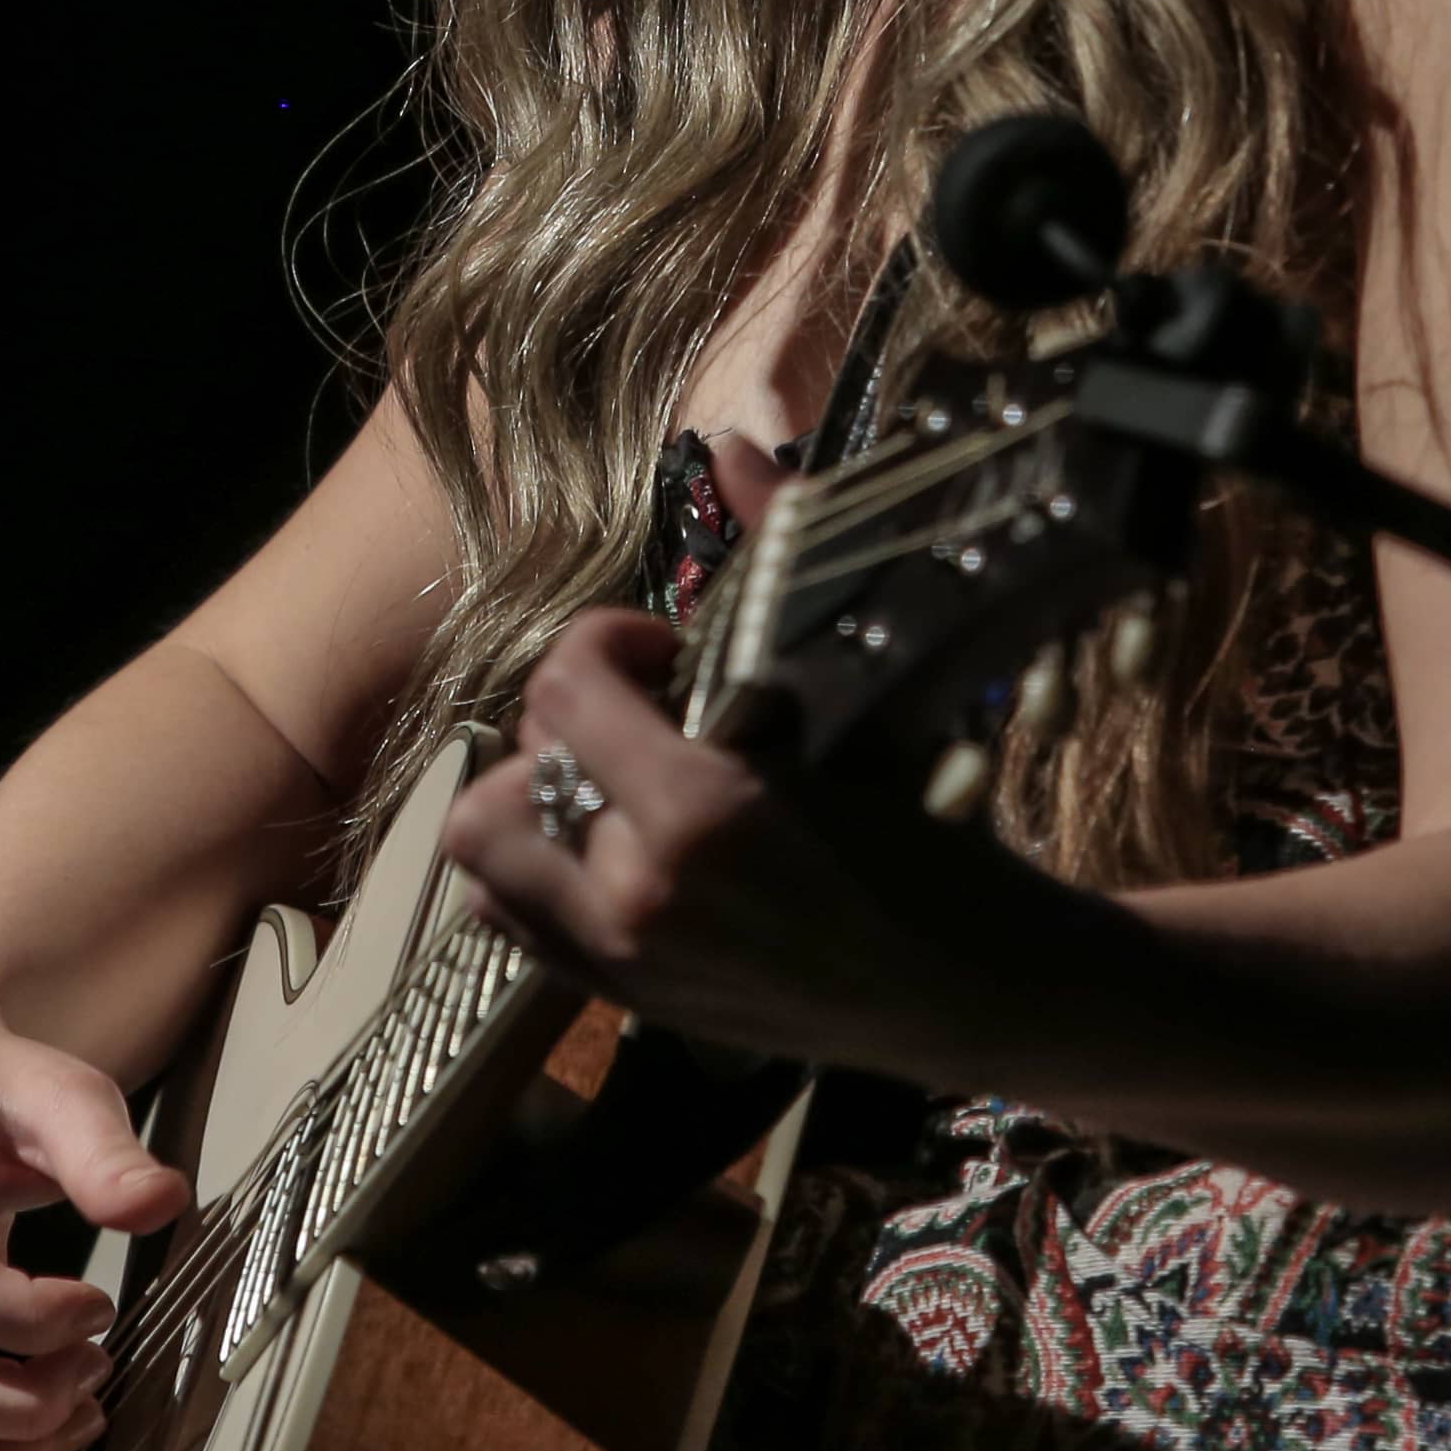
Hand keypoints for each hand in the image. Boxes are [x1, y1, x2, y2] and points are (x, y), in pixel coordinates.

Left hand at [439, 577, 1084, 1083]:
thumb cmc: (927, 844)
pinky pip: (509, 920)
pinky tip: (604, 843)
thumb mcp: (854, 700)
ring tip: (607, 782)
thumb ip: (778, 560)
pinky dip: (533, 869)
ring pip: (484, 852)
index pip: (567, 688)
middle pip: (506, 772)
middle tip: (637, 716)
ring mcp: (620, 961)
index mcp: (699, 815)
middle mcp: (636, 897)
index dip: (608, 643)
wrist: (966, 992)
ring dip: (530, 800)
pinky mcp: (621, 1003)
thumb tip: (731, 447)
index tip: (667, 650)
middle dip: (566, 723)